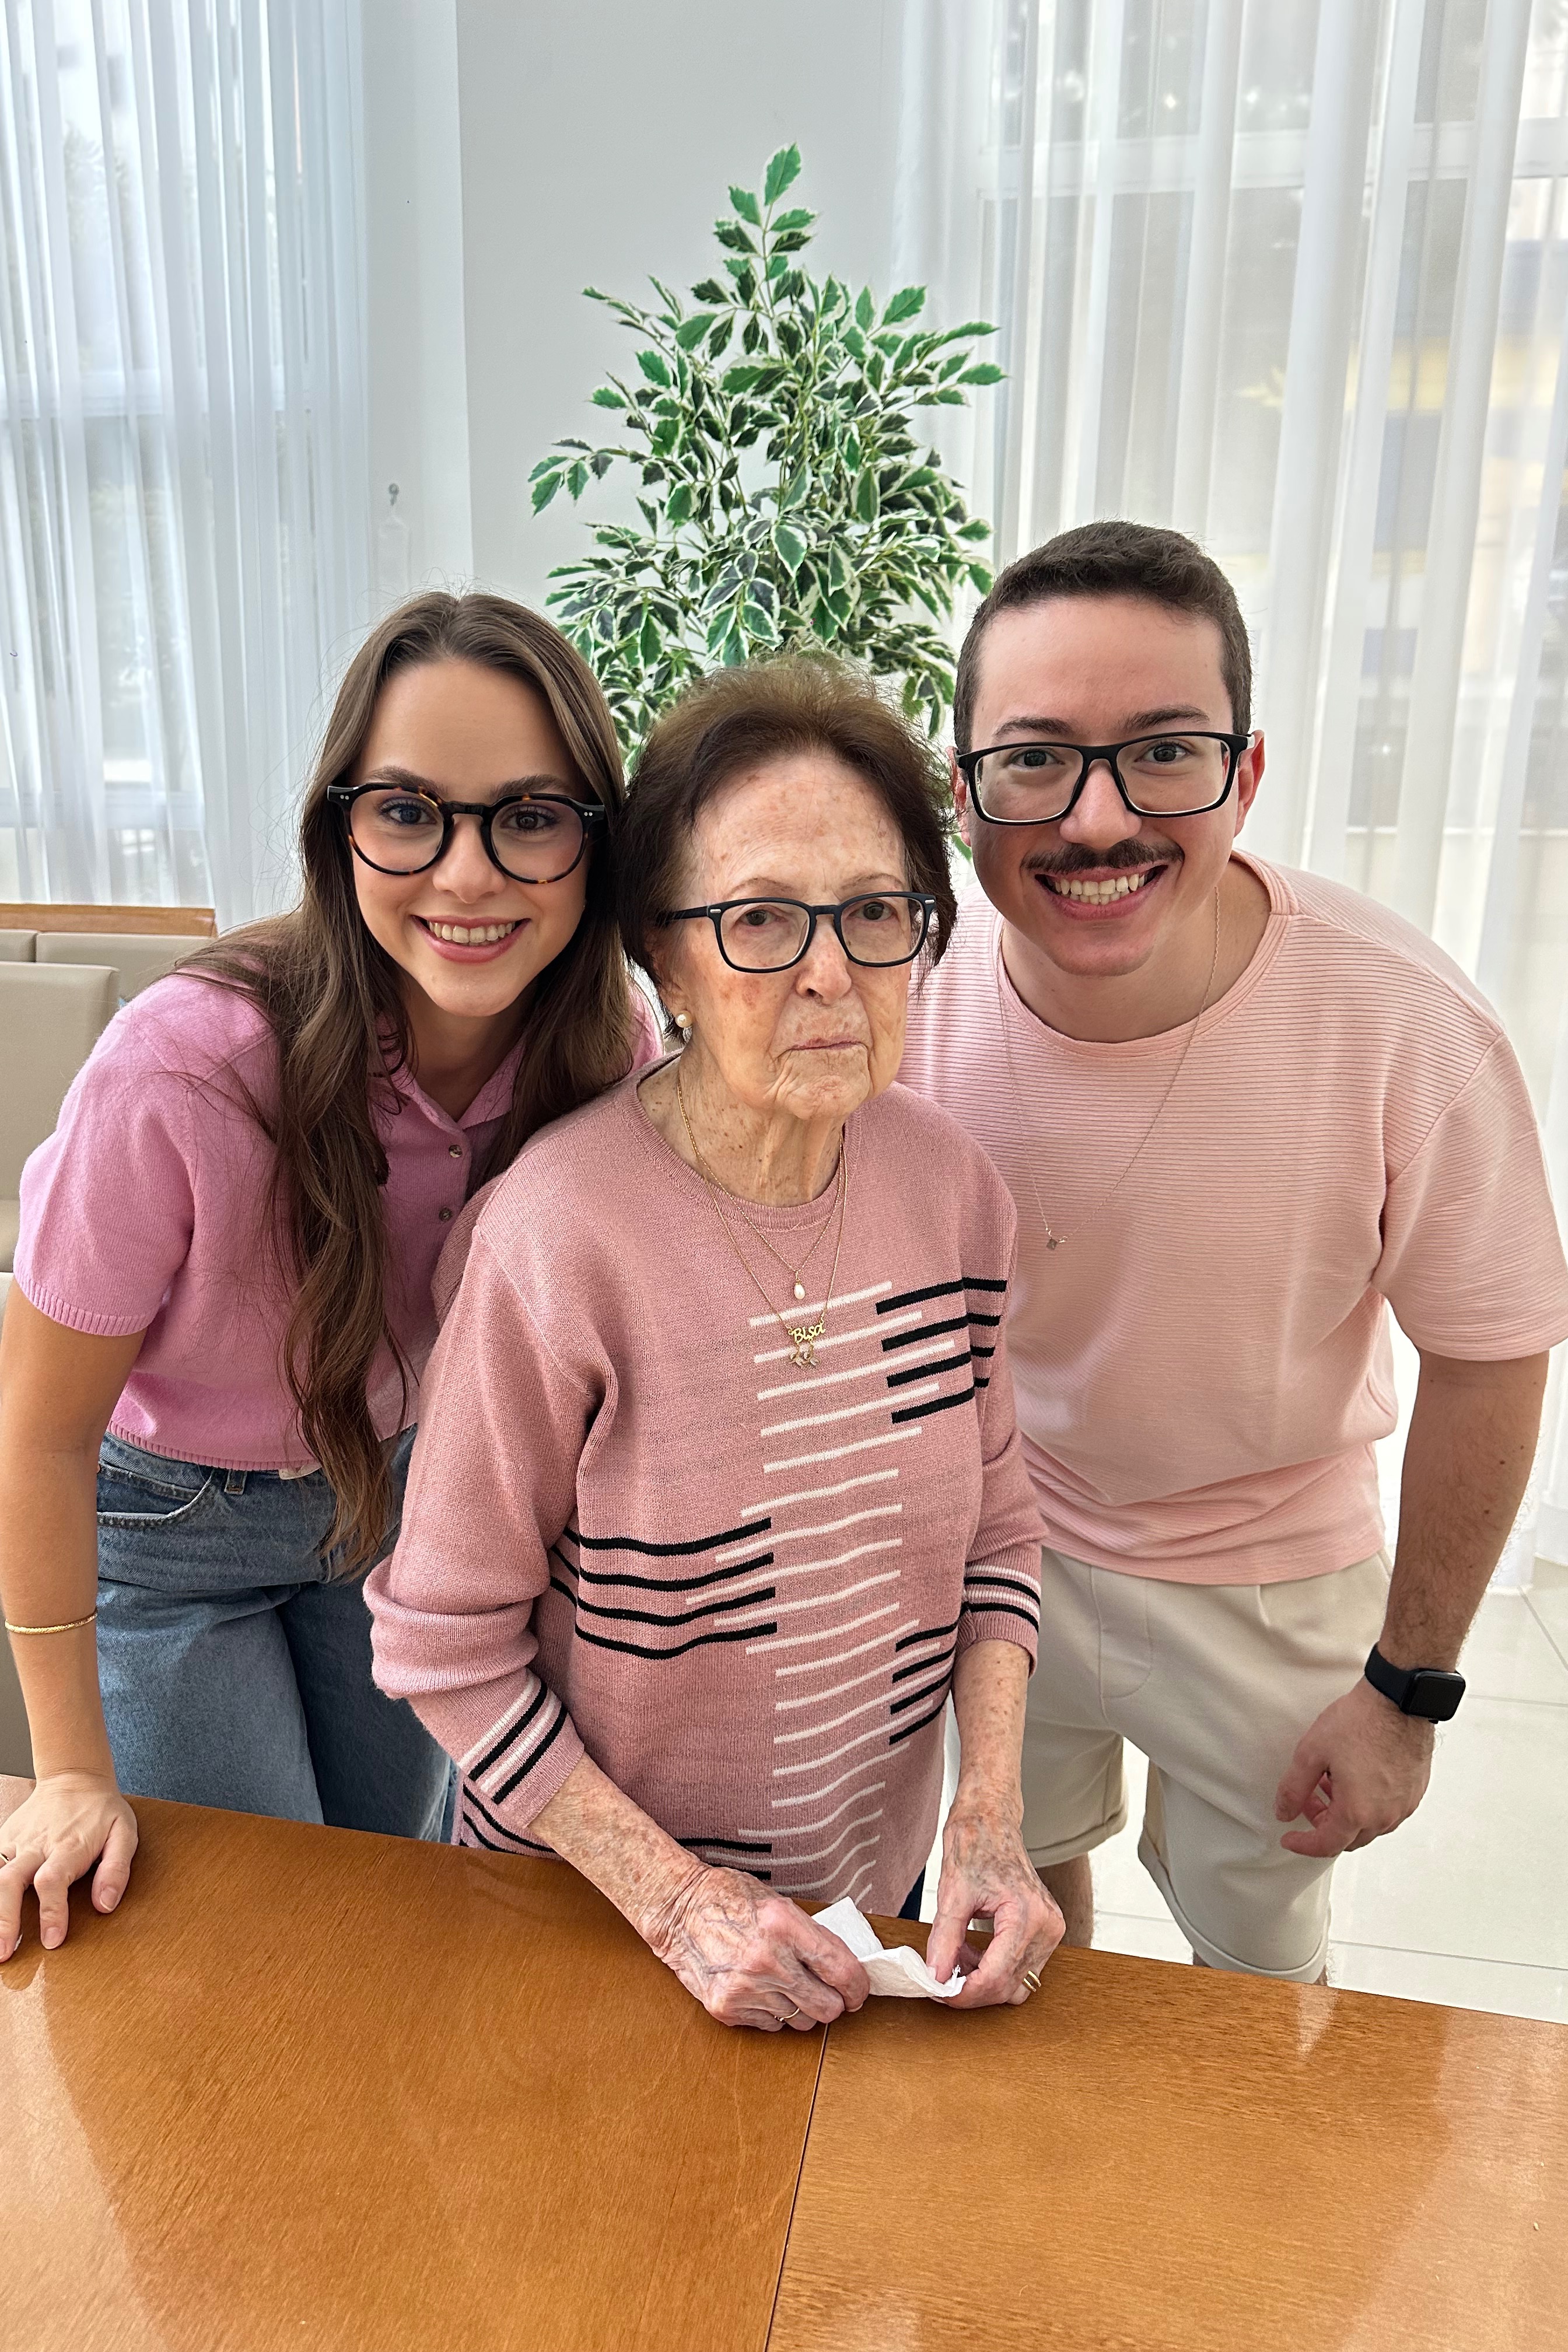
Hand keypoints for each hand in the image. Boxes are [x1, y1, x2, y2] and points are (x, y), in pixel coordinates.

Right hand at [0, 1772, 138, 1958]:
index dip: (51, 1912)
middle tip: (5, 1953)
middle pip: (11, 1883)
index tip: (52, 1940)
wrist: (74, 1777)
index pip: (53, 1882)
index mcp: (68, 1846)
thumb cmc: (101, 1811)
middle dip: (5, 1920)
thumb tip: (105, 1905)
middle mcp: (37, 1846)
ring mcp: (17, 1843)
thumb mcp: (124, 1833)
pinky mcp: (4, 1840)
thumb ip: (116, 1869)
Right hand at [641, 1863, 870, 2031]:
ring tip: (783, 1983)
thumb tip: (844, 1969)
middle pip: (827, 2008)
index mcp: (784, 1926)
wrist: (677, 1909)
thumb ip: (811, 1937)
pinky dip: (772, 2013)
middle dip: (833, 2003)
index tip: (859, 1992)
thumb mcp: (779, 1905)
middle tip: (827, 1992)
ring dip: (799, 2007)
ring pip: (799, 2021)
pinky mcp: (726, 2008)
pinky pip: (770, 2026)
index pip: (841, 1970)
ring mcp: (745, 1988)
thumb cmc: (729, 1899)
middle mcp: (767, 1961)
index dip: (859, 1987)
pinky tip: (759, 1989)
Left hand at [927, 1797, 1063, 2006]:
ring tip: (954, 1958)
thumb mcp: (952, 1893)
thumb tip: (935, 1978)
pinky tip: (970, 1952)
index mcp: (1027, 1916)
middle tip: (939, 1978)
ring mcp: (1050, 1930)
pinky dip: (994, 1968)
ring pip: (1016, 1983)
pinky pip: (1021, 1967)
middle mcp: (1047, 1927)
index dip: (963, 1994)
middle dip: (971, 1989)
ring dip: (982, 1980)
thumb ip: (944, 1941)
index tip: (938, 1992)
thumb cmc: (975, 1844)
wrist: (992, 1821)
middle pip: (1008, 1987)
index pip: (996, 1978)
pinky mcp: (1045, 1931)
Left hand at [1274, 1677, 1434, 1858]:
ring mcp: (1403, 1805)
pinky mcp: (1414, 1792)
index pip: (1326, 1844)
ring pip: (1369, 1826)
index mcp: (1357, 1811)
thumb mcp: (1311, 1753)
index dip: (1303, 1844)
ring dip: (1345, 1813)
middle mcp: (1384, 1816)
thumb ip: (1293, 1788)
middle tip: (1308, 1799)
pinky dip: (1366, 1804)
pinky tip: (1355, 1776)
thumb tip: (1283, 1812)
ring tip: (1330, 1782)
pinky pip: (1387, 1811)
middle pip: (1348, 1838)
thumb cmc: (1360, 1722)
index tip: (1289, 1837)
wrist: (1399, 1700)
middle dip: (1323, 1825)